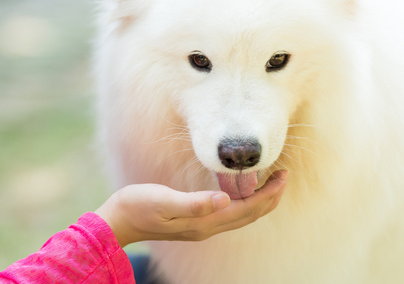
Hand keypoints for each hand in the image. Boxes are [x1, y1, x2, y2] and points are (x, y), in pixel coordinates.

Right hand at [95, 170, 287, 247]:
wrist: (119, 221)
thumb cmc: (138, 206)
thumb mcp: (164, 201)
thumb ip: (194, 203)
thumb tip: (225, 201)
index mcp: (204, 222)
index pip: (248, 209)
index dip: (269, 194)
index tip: (283, 176)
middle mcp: (208, 227)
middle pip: (250, 215)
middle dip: (270, 197)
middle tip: (284, 176)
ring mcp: (202, 226)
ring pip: (242, 216)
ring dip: (260, 200)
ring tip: (271, 183)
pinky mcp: (195, 221)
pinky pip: (230, 214)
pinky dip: (245, 202)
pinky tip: (243, 191)